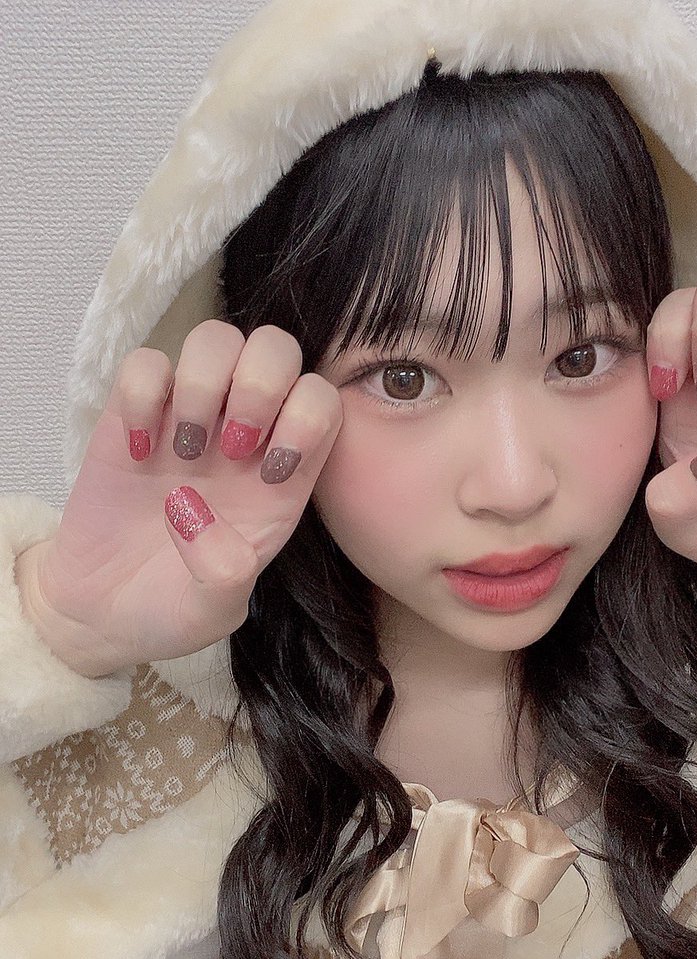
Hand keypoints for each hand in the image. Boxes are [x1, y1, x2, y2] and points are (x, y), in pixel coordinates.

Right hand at [25, 320, 341, 674]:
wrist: (101, 611)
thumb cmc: (172, 608)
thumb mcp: (212, 611)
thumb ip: (224, 575)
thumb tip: (200, 518)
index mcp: (284, 476)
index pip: (323, 402)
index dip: (308, 418)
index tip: (271, 471)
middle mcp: (245, 435)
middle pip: (278, 348)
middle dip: (260, 384)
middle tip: (230, 447)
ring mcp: (188, 418)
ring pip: (215, 339)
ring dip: (203, 383)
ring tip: (182, 449)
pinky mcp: (132, 415)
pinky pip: (145, 361)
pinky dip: (140, 393)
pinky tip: (136, 449)